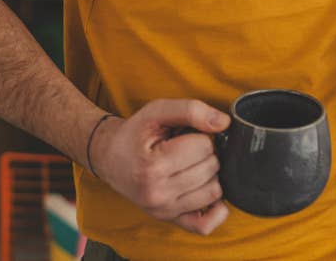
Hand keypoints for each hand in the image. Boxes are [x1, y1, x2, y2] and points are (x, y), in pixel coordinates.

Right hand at [90, 99, 230, 234]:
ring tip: (190, 165)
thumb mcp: (158, 111)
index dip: (199, 135)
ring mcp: (164, 211)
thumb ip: (192, 110)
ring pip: (214, 191)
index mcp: (152, 167)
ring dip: (209, 174)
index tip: (183, 136)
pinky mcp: (170, 220)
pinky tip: (205, 188)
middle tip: (186, 149)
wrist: (111, 158)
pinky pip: (205, 224)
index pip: (204, 146)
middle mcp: (157, 194)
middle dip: (206, 153)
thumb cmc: (136, 134)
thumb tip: (224, 123)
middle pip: (211, 167)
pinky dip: (215, 208)